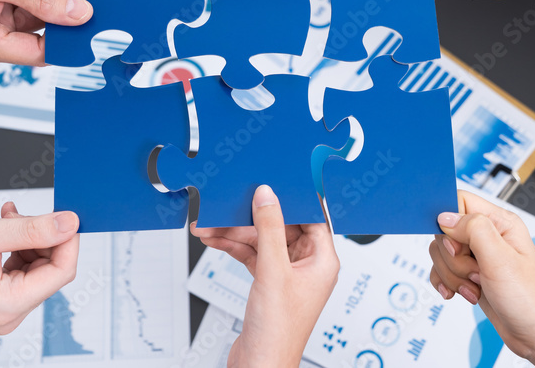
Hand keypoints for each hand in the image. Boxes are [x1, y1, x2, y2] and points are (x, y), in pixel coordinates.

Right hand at [0, 203, 79, 333]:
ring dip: (28, 239)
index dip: (68, 241)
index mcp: (6, 305)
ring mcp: (0, 309)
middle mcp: (6, 314)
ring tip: (7, 219)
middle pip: (50, 271)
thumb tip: (69, 224)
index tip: (65, 216)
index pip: (61, 273)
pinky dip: (17, 247)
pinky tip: (3, 229)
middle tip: (25, 213)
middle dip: (43, 238)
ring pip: (37, 267)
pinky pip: (20, 270)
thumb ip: (34, 230)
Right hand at [191, 186, 338, 366]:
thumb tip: (268, 197)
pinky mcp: (269, 284)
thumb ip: (269, 230)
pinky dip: (234, 247)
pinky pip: (253, 255)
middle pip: (281, 227)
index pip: (311, 218)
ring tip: (211, 225)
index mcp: (323, 261)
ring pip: (262, 241)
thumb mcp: (273, 271)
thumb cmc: (279, 333)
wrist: (258, 367)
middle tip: (229, 207)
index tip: (273, 185)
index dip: (292, 200)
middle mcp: (307, 266)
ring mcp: (287, 276)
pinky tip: (216, 239)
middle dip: (250, 219)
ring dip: (235, 233)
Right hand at [429, 191, 534, 367]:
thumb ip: (473, 230)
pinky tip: (461, 294)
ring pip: (442, 253)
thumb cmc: (530, 299)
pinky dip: (446, 283)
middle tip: (476, 272)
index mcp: (500, 223)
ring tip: (476, 287)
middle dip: (452, 258)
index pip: (458, 202)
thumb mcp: (501, 260)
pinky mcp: (470, 274)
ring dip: (453, 275)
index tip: (457, 247)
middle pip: (445, 231)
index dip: (449, 223)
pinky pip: (442, 270)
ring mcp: (478, 256)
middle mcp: (488, 236)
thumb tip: (445, 216)